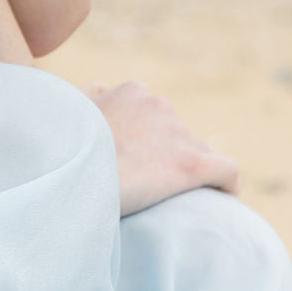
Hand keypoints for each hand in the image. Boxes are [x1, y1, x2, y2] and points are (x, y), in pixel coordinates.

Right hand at [81, 79, 239, 216]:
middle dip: (167, 154)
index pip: (155, 113)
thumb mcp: (70, 108)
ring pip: (199, 151)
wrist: (73, 173)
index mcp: (132, 92)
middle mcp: (158, 105)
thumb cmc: (65, 146)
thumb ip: (90, 95)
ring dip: (188, 171)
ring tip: (175, 200)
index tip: (138, 162)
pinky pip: (226, 171)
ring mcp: (177, 133)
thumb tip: (102, 89)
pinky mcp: (192, 163)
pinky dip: (226, 185)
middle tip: (150, 186)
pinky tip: (222, 201)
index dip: (149, 140)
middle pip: (176, 132)